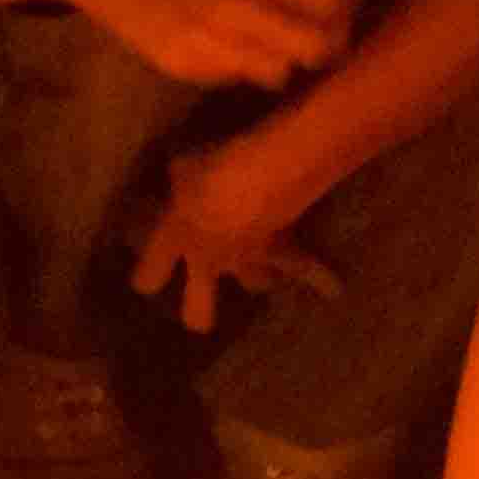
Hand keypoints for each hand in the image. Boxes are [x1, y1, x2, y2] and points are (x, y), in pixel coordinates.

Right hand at [45, 0, 360, 90]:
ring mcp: (208, 43)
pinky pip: (234, 76)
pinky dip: (241, 62)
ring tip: (272, 32)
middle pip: (321, 45)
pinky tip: (226, 38)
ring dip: (287, 54)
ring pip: (282, 72)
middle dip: (329, 34)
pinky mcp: (181, 65)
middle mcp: (238, 8)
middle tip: (318, 20)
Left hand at [131, 127, 341, 332]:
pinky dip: (321, 278)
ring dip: (255, 279)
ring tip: (261, 276)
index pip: (150, 275)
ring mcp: (248, 260)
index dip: (144, 280)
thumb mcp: (181, 164)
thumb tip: (178, 179)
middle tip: (196, 307)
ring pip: (252, 285)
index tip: (143, 281)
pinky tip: (334, 288)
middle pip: (198, 310)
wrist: (260, 174)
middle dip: (196, 314)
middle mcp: (210, 261)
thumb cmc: (210, 166)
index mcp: (177, 241)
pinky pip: (305, 268)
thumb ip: (177, 181)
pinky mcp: (282, 250)